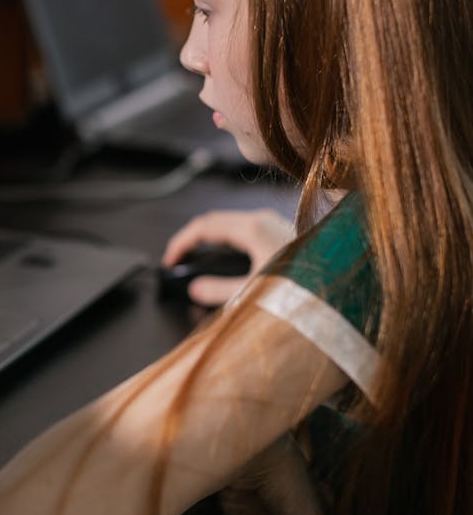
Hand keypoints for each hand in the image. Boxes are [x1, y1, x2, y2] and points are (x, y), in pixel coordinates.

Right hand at [162, 208, 293, 306]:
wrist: (344, 291)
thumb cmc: (304, 289)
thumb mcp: (251, 293)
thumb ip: (218, 290)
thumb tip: (196, 289)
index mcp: (252, 227)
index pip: (203, 226)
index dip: (181, 243)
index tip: (170, 262)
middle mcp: (264, 220)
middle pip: (216, 221)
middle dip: (193, 240)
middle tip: (179, 261)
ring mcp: (276, 225)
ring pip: (232, 224)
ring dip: (212, 240)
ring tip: (199, 260)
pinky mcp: (285, 235)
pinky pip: (247, 230)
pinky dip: (229, 242)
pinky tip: (229, 260)